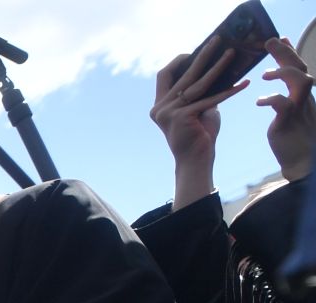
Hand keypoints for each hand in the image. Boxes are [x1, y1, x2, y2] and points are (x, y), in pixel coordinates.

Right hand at [152, 42, 245, 204]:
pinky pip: (209, 99)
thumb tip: (218, 70)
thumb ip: (201, 93)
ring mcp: (169, 113)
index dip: (178, 61)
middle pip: (183, 74)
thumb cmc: (199, 136)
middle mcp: (160, 108)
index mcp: (159, 106)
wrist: (196, 162)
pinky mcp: (183, 117)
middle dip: (202, 55)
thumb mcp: (199, 109)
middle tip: (218, 40)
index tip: (195, 51)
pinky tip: (244, 83)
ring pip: (197, 84)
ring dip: (217, 67)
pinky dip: (229, 91)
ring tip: (233, 54)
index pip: (164, 75)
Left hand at [261, 36, 315, 180]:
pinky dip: (272, 98)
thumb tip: (282, 89)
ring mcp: (300, 108)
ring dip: (284, 72)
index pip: (299, 68)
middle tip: (270, 41)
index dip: (290, 52)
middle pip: (300, 68)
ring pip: (301, 80)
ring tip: (264, 74)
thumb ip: (288, 99)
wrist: (302, 162)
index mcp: (303, 95)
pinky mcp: (290, 121)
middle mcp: (305, 98)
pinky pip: (284, 104)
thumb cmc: (294, 138)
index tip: (280, 38)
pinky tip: (259, 101)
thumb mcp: (291, 114)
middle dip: (286, 52)